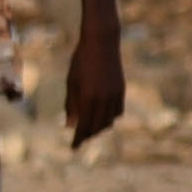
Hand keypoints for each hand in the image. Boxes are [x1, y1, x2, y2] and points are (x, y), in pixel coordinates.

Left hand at [65, 12, 125, 145]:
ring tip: (90, 130)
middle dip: (88, 135)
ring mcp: (115, 94)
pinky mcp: (121, 89)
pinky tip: (103, 117)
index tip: (73, 148)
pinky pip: (117, 111)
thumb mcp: (71, 82)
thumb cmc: (81, 61)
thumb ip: (72, 105)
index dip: (78, 139)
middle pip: (97, 126)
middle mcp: (104, 98)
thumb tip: (70, 126)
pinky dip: (110, 117)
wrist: (102, 43)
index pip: (83, 126)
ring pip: (109, 121)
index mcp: (88, 97)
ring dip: (99, 128)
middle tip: (79, 140)